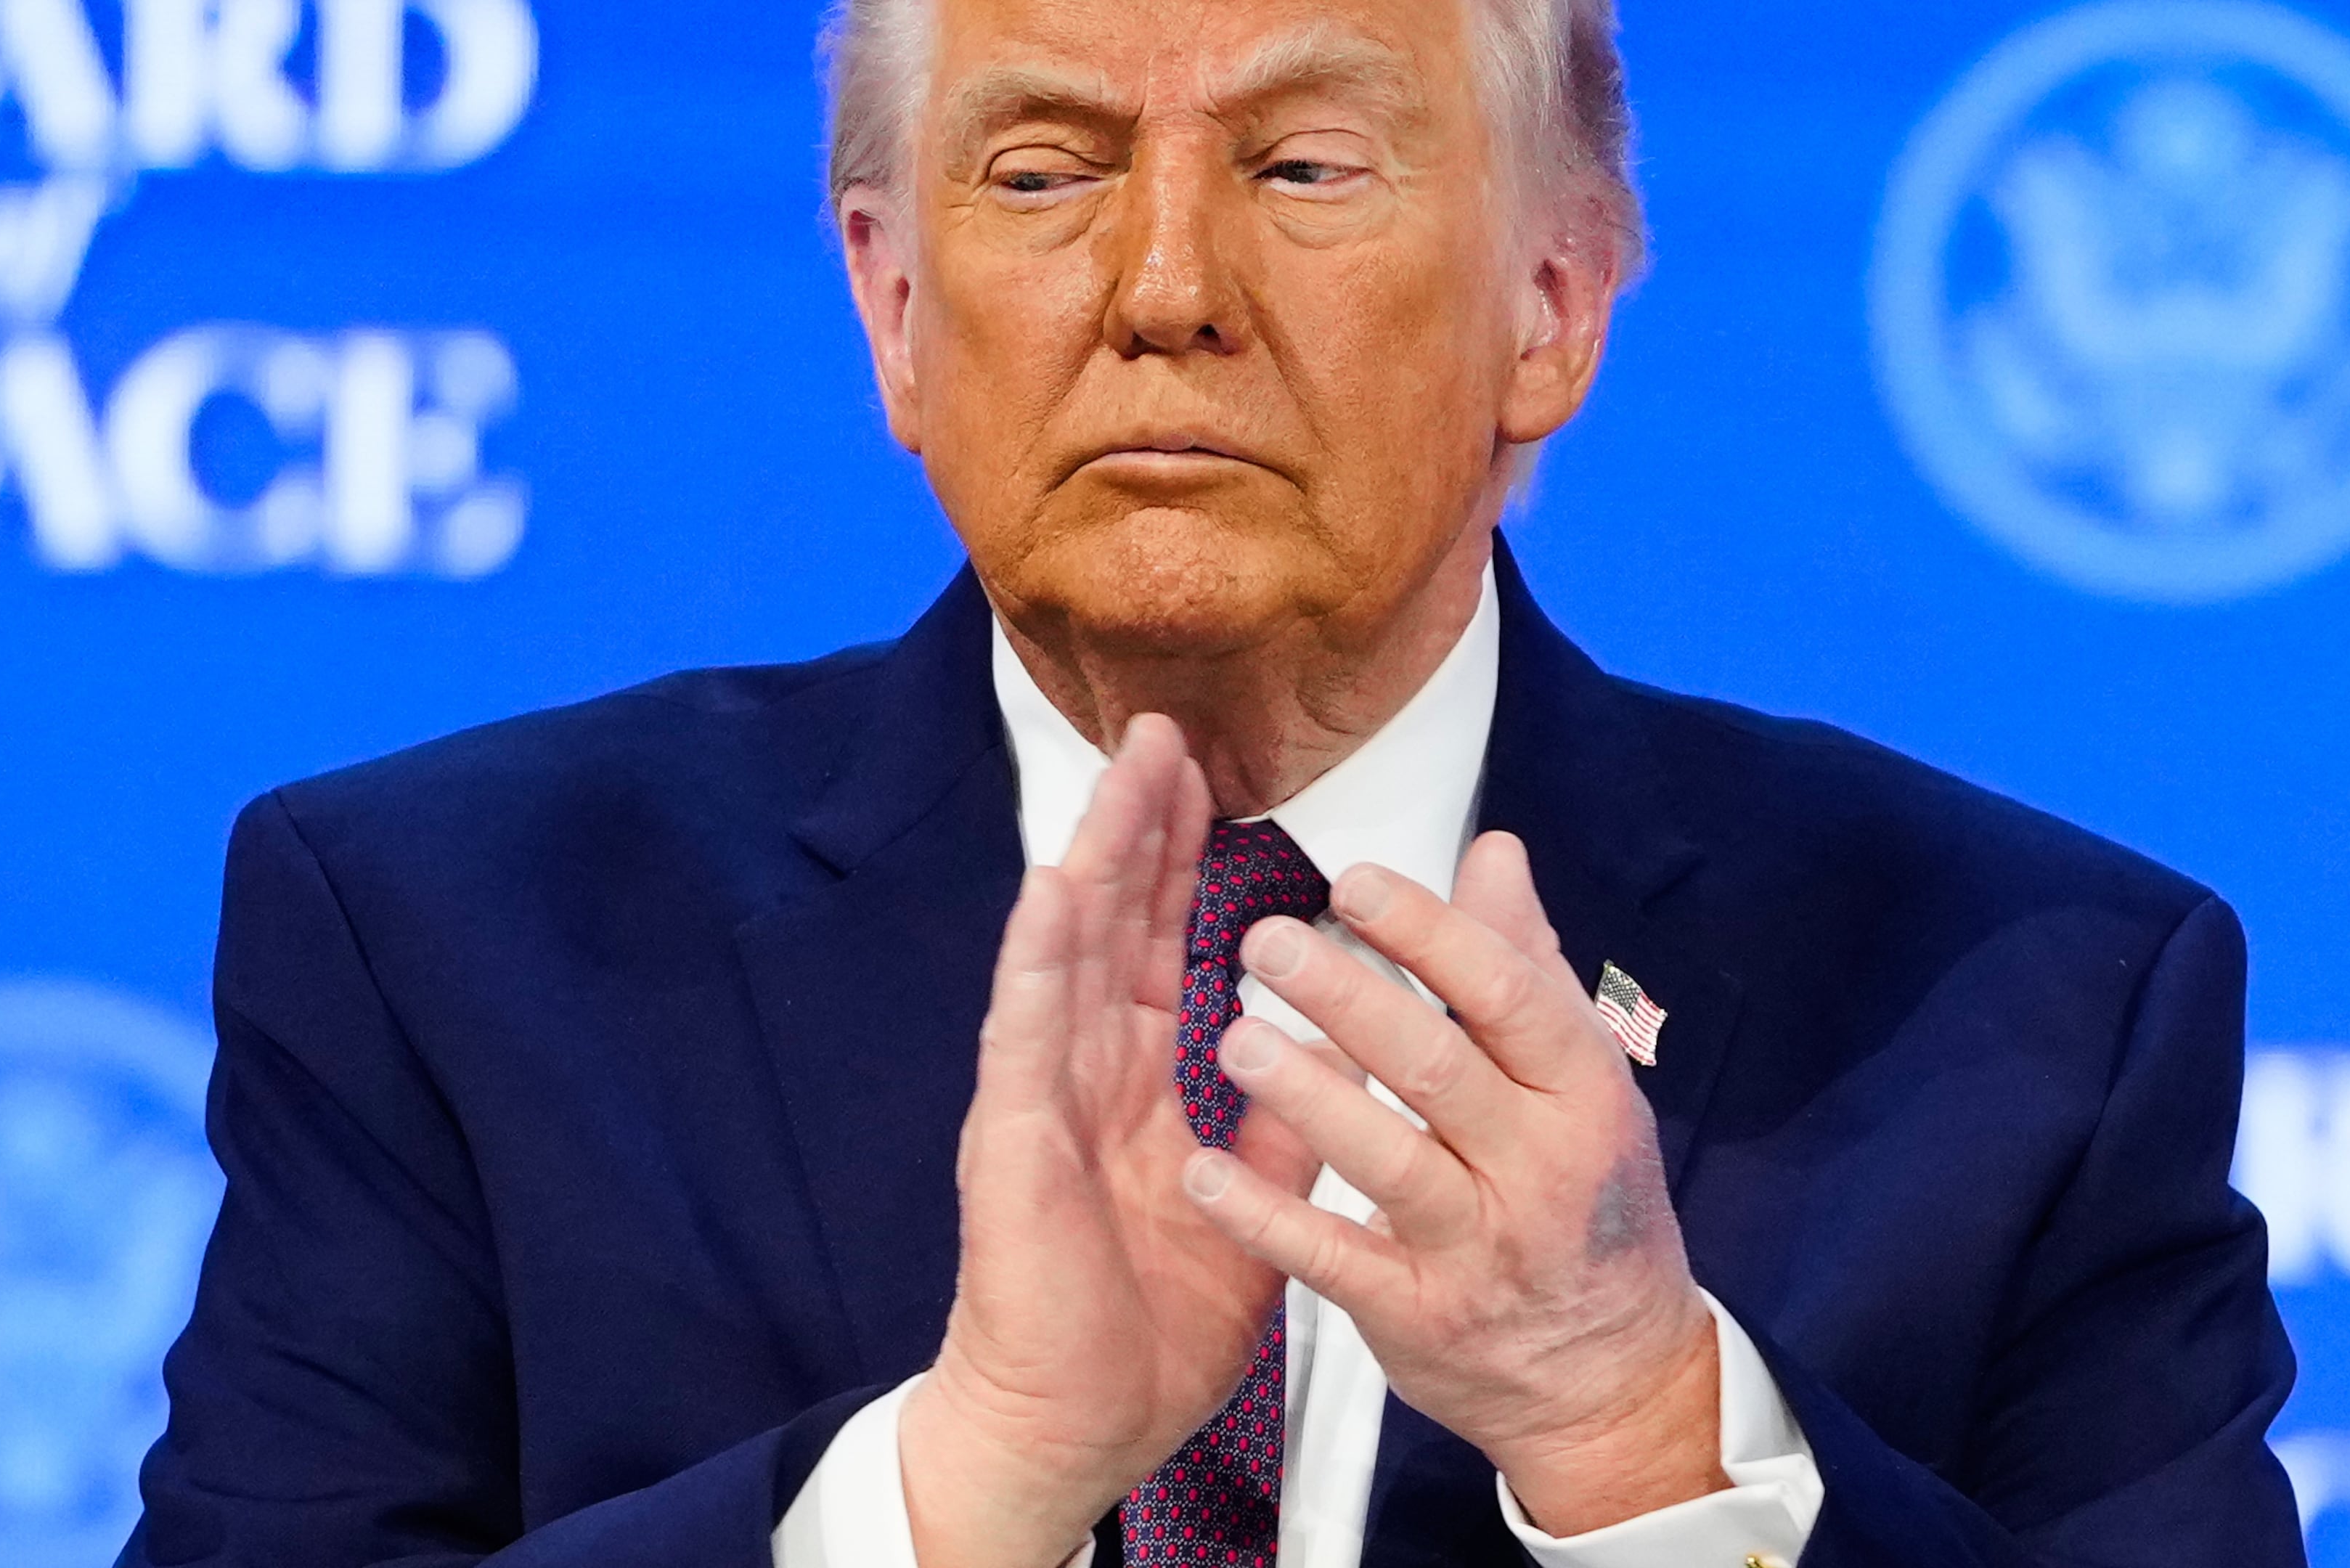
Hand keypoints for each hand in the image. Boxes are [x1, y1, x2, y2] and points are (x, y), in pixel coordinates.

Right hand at [899, 717, 1322, 1567]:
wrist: (1080, 1422)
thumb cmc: (1148, 1326)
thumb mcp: (1250, 1206)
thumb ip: (1285, 1129)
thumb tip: (1338, 1058)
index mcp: (1136, 1080)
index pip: (1157, 942)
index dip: (1181, 860)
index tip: (1211, 776)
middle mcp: (1082, 1068)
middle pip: (1109, 920)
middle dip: (1137, 823)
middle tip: (1164, 729)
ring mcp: (1041, 1095)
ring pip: (1064, 949)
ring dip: (1091, 857)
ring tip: (1121, 771)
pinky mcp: (1011, 1137)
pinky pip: (1023, 1030)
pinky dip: (1036, 956)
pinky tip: (1052, 887)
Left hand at [1181, 831, 1727, 1536]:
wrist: (1610, 1377)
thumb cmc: (1588, 1202)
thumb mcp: (1581, 1083)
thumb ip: (1525, 966)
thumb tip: (1492, 852)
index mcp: (1583, 1091)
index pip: (1507, 994)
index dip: (1428, 933)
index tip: (1351, 881)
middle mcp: (1539, 1165)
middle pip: (1439, 1067)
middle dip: (1349, 998)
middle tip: (1264, 941)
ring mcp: (1479, 1247)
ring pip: (1388, 1160)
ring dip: (1306, 1096)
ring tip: (1232, 1041)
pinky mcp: (1419, 1316)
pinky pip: (1334, 1260)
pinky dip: (1267, 1217)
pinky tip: (1205, 1172)